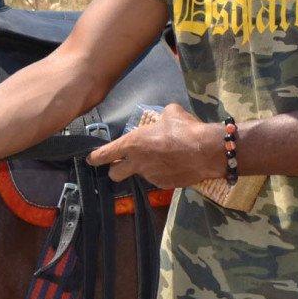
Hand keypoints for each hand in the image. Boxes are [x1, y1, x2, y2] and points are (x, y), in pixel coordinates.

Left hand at [85, 103, 220, 188]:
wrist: (206, 151)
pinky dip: (161, 173)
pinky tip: (173, 165)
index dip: (96, 157)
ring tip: (160, 159)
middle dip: (115, 170)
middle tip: (121, 164)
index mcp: (132, 144)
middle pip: (114, 174)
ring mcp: (150, 176)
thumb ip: (160, 117)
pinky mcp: (164, 185)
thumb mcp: (170, 113)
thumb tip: (163, 118)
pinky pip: (157, 179)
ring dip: (144, 169)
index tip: (91, 159)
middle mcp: (137, 163)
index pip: (105, 154)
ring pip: (139, 175)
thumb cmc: (185, 129)